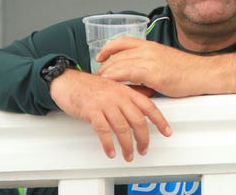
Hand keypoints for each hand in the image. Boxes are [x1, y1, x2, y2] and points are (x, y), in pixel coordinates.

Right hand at [49, 68, 171, 161]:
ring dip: (127, 146)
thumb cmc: (90, 86)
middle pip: (138, 121)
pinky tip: (111, 152)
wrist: (68, 81)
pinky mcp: (92, 111)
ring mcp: (105, 103)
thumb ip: (130, 93)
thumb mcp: (114, 86)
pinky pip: (103, 131)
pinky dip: (108, 144)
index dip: (160, 120)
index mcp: (126, 91)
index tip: (167, 132)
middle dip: (143, 139)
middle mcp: (118, 96)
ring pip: (122, 128)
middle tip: (143, 149)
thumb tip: (147, 98)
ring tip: (128, 155)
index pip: (148, 106)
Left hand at [96, 37, 235, 95]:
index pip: (123, 41)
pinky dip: (115, 77)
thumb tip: (139, 75)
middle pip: (118, 54)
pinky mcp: (153, 73)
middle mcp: (148, 50)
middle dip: (105, 65)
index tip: (100, 55)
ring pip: (120, 62)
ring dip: (107, 72)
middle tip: (97, 75)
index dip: (108, 48)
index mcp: (151, 45)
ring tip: (100, 81)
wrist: (203, 74)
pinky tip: (109, 82)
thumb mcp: (165, 61)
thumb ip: (150, 64)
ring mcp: (150, 60)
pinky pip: (127, 72)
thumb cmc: (188, 71)